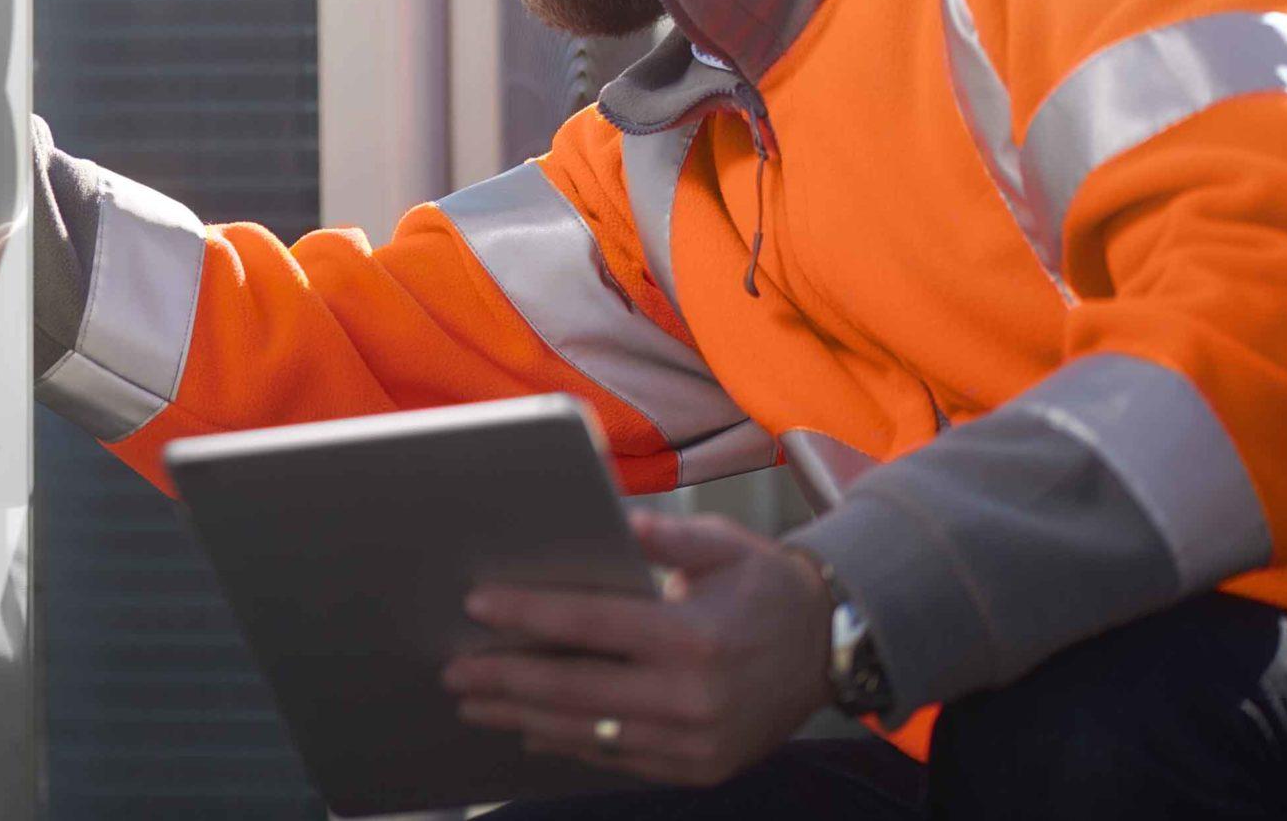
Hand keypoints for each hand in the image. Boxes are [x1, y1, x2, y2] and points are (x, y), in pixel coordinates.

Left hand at [441, 511, 834, 787]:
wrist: (831, 650)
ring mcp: (694, 743)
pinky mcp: (698, 769)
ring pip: (590, 731)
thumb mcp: (725, 547)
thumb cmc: (766, 588)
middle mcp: (691, 698)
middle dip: (505, 680)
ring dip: (524, 719)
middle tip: (454, 671)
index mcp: (692, 637)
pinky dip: (571, 743)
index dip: (528, 616)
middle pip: (574, 690)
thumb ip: (668, 536)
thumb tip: (615, 517)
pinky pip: (619, 758)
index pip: (590, 626)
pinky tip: (532, 730)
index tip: (477, 606)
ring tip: (475, 704)